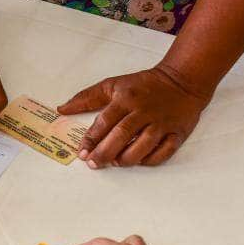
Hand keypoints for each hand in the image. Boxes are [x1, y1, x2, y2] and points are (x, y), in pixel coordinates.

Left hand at [58, 66, 210, 167]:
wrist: (181, 81)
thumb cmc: (143, 85)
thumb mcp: (113, 85)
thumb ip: (86, 98)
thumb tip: (62, 109)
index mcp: (126, 99)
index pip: (105, 121)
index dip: (91, 139)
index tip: (82, 152)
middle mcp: (143, 112)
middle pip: (122, 135)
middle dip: (105, 153)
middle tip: (93, 163)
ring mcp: (162, 123)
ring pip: (143, 146)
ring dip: (127, 158)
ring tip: (115, 162)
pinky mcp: (177, 133)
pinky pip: (164, 152)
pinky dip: (150, 160)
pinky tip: (139, 161)